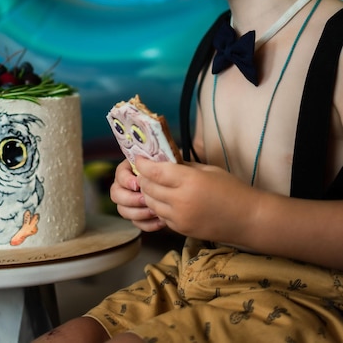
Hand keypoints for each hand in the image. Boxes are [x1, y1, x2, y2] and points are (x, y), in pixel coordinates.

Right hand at [110, 159, 166, 231]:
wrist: (175, 185)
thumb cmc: (167, 169)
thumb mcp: (160, 162)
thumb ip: (152, 163)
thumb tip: (147, 166)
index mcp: (128, 170)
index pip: (119, 174)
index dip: (126, 180)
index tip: (137, 184)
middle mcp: (124, 186)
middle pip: (116, 194)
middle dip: (130, 199)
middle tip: (144, 200)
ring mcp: (128, 202)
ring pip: (123, 210)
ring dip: (138, 213)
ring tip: (154, 211)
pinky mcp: (137, 215)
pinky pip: (136, 223)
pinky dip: (147, 224)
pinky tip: (160, 221)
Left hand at [135, 156, 257, 243]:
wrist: (248, 219)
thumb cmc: (232, 189)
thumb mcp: (208, 170)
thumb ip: (184, 167)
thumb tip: (164, 162)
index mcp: (188, 182)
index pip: (155, 172)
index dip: (143, 164)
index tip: (139, 158)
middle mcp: (180, 201)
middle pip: (149, 188)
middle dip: (144, 178)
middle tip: (146, 171)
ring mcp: (179, 218)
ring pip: (151, 204)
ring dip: (149, 193)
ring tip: (154, 185)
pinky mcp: (181, 230)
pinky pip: (161, 216)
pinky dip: (158, 207)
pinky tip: (165, 200)